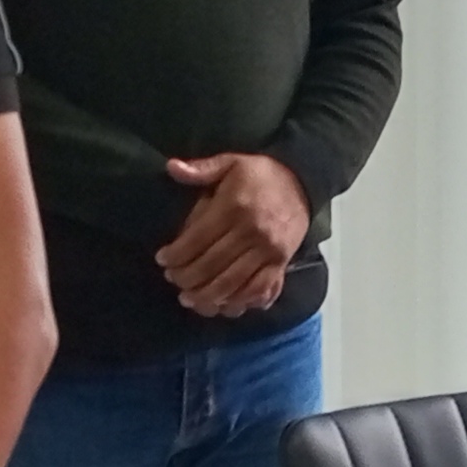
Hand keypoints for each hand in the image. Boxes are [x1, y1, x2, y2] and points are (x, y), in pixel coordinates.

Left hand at [157, 151, 309, 316]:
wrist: (304, 182)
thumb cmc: (261, 175)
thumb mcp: (231, 162)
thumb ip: (201, 168)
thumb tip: (171, 167)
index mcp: (234, 207)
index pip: (198, 238)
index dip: (176, 254)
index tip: (162, 260)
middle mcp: (251, 231)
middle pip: (211, 264)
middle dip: (187, 277)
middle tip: (173, 280)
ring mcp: (268, 250)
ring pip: (232, 282)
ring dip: (207, 295)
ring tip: (189, 298)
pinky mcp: (281, 262)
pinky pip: (258, 288)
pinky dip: (238, 300)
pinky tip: (222, 303)